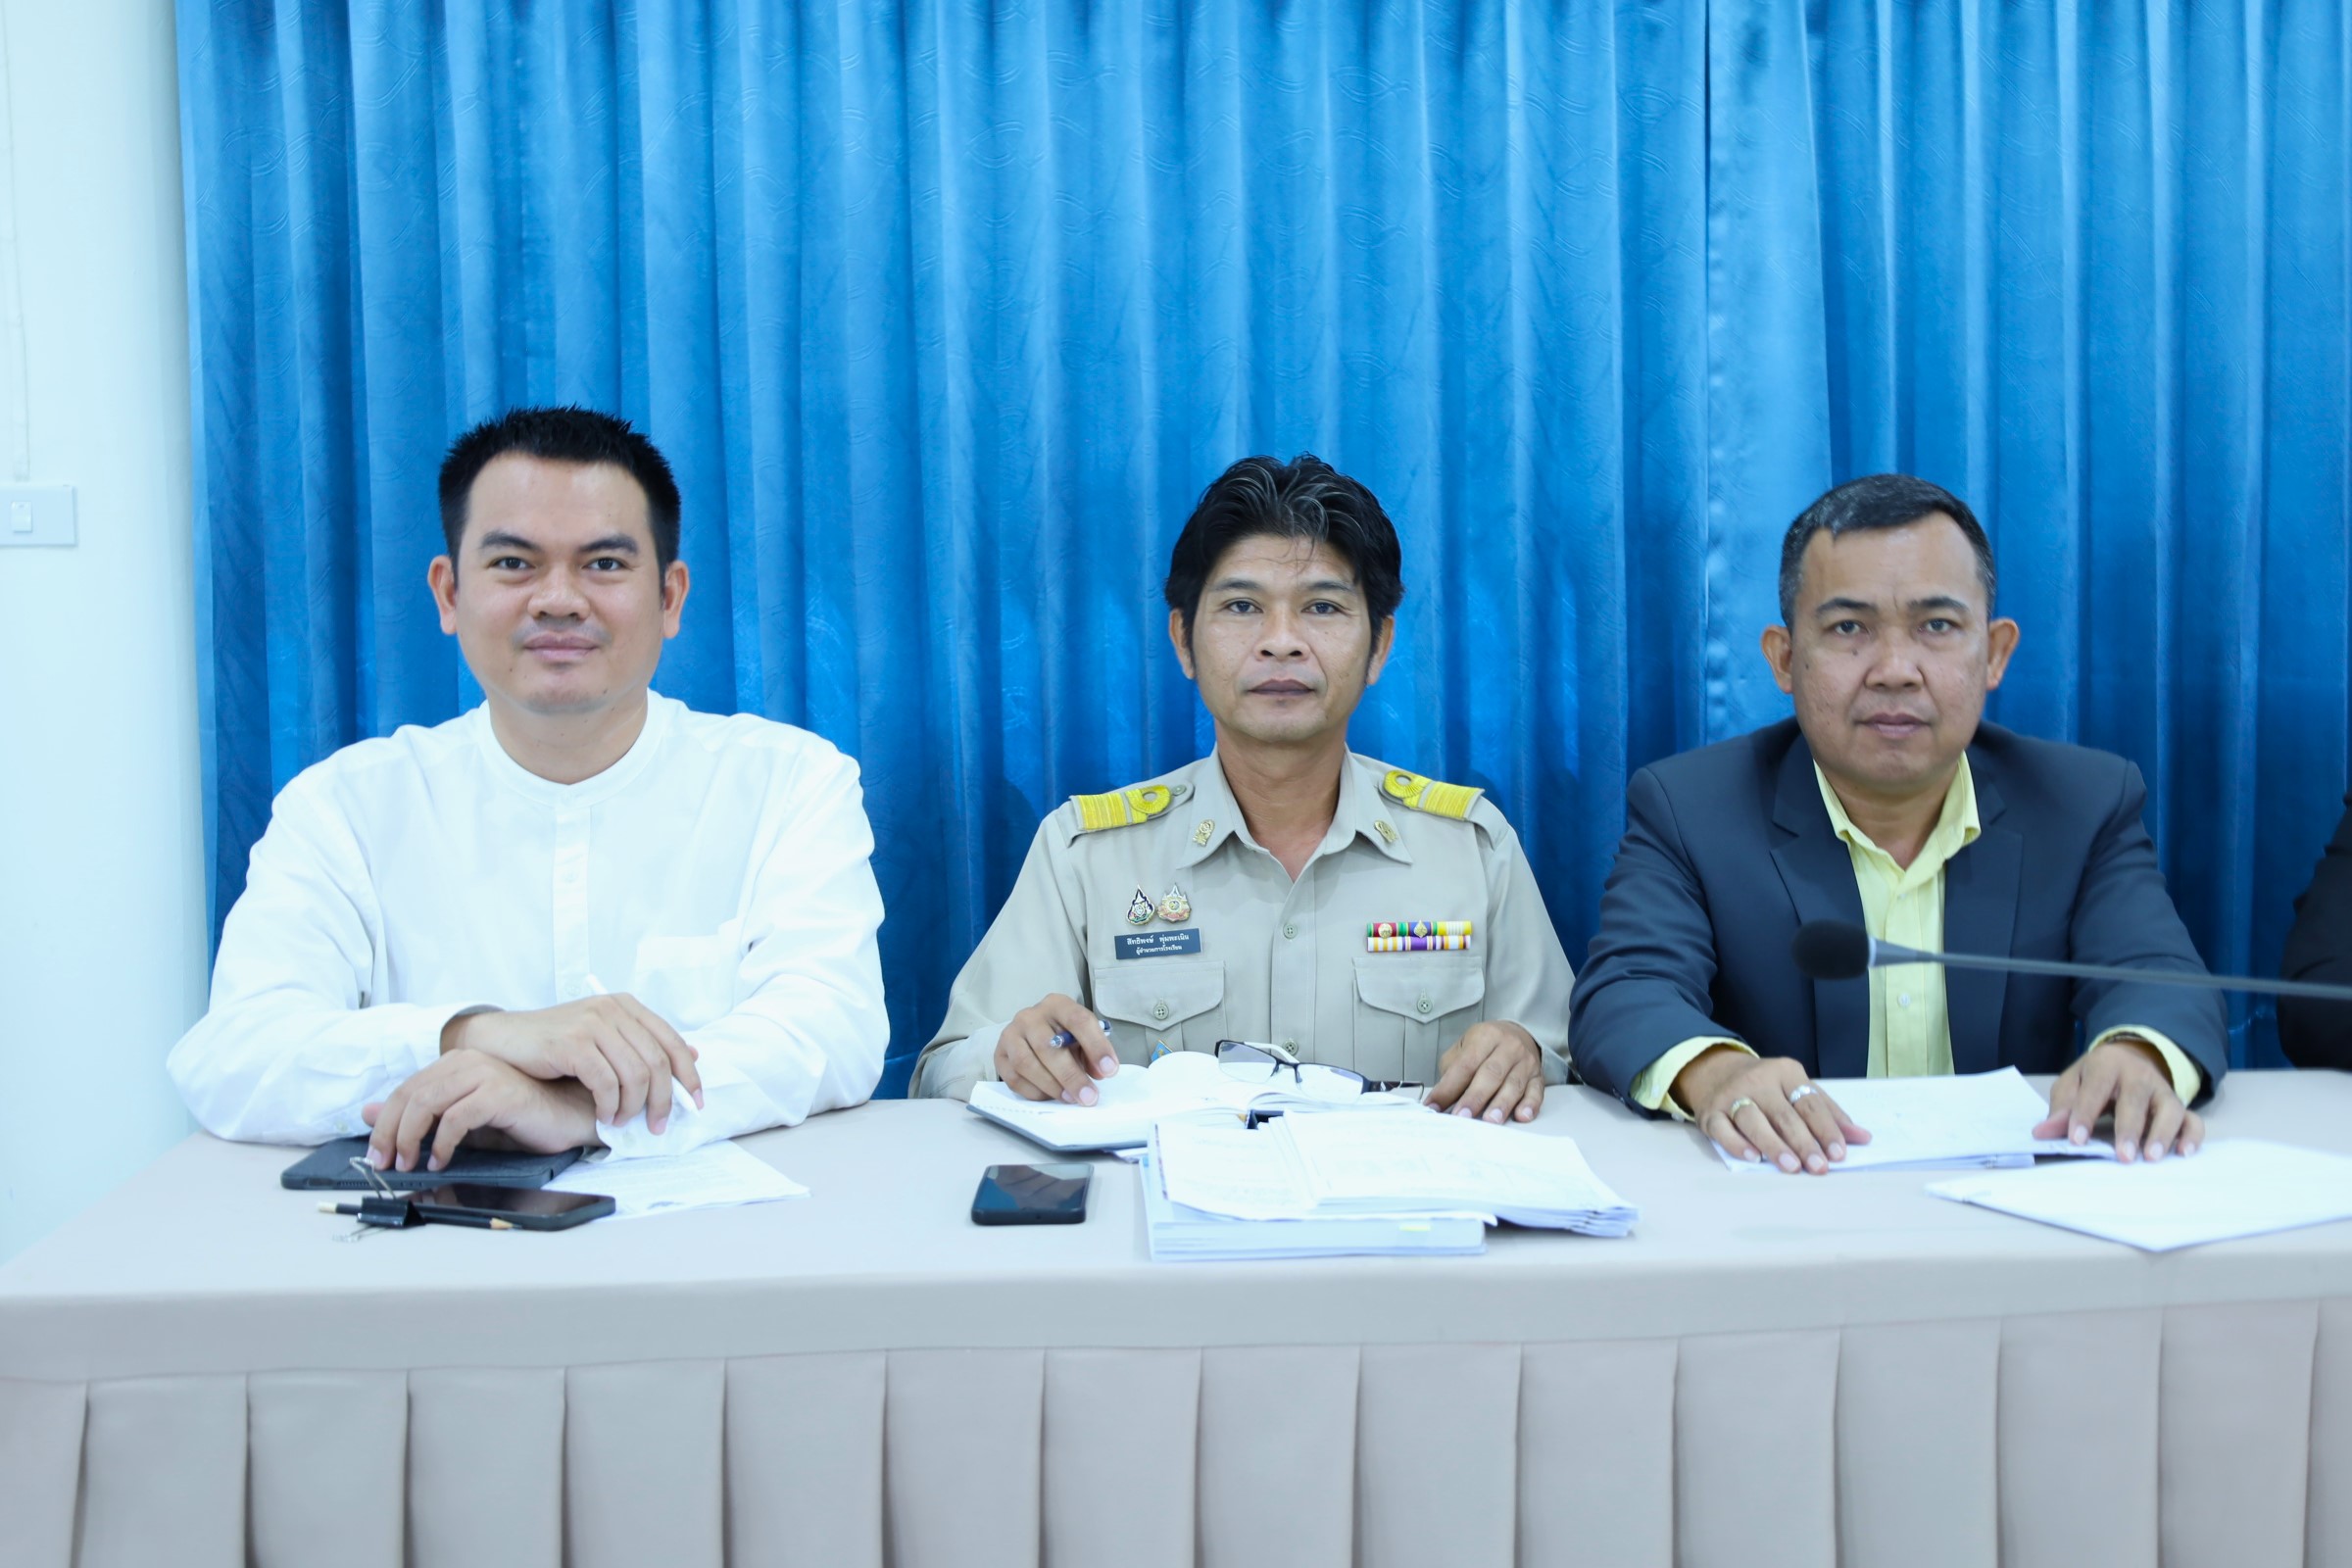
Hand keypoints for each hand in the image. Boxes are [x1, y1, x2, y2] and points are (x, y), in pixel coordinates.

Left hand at [363, 1053, 600, 1171]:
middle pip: (410, 1095)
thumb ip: (421, 1117)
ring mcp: (485, 1074)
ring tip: (409, 1164)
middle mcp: (467, 1062)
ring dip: (411, 1139)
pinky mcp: (499, 1092)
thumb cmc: (519, 1120)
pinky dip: (442, 1144)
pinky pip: (457, 1118)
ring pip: (427, 1103)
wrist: (568, 1118)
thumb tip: (368, 1114)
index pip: (405, 1089)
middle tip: (384, 1164)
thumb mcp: (460, 1121)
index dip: (383, 1123)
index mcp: (456, 1063)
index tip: (376, 1154)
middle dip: (389, 1133)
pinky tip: (442, 1161)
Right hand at [444, 996, 702, 1133]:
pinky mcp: (572, 1043)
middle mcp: (613, 1010)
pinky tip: (604, 1116)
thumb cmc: (553, 1044)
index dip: (689, 1075)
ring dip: (633, 1107)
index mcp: (626, 1006)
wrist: (501, 1041)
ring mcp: (593, 1024)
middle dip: (663, 1100)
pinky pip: (606, 1082)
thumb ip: (640, 1043)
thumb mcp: (602, 1036)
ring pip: (635, 1074)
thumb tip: (693, 1054)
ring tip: (623, 1122)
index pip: (672, 1041)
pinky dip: (610, 1105)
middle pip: (658, 1061)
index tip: (695, 1103)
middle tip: (656, 1125)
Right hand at [996, 994, 1119, 1102]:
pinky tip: (1050, 1096)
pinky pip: (1013, 1078)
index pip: (1078, 1020)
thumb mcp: (1083, 1038)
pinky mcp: (999, 1055)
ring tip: (1070, 1099)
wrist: (1033, 1035)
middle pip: (1048, 1046)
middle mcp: (1030, 1016)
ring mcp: (1010, 1034)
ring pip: (1026, 1063)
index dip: (1096, 1046)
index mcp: (1057, 1004)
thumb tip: (1101, 1073)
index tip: (1110, 1071)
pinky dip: (1034, 1092)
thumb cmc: (1063, 1037)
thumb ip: (1093, 1053)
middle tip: (1088, 1097)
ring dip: (1051, 1086)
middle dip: (1071, 1075)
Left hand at [1426, 1021, 1545, 1121]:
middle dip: (1475, 1097)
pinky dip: (1530, 1105)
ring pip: (1513, 1084)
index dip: (1449, 1087)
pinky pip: (1536, 1091)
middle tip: (1463, 1116)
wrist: (1518, 1034)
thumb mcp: (1464, 1048)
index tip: (1435, 1106)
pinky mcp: (1538, 1077)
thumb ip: (1453, 1071)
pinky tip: (1521, 1116)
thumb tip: (1439, 1100)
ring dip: (1501, 1104)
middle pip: (1491, 1074)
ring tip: (1490, 1121)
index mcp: (1485, 1036)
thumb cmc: (1485, 1047)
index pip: (1465, 1064)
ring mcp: (1526, 1062)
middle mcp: (1508, 1047)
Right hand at [1673, 1046, 1870, 1173]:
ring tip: (1791, 1166)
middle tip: (1818, 1166)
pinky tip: (1754, 1158)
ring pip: (1753, 1120)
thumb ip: (1828, 1112)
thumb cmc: (1766, 1086)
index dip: (1825, 1129)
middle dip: (1803, 1142)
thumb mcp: (1797, 1089)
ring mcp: (1731, 1096)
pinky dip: (1737, 1144)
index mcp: (1785, 1072)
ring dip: (1773, 1145)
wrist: (1713, 1071)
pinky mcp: (1710, 1112)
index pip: (1810, 1103)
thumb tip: (1862, 1138)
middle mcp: (1758, 1081)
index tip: (1838, 1154)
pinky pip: (1723, 1129)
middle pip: (1784, 1114)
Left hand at [2035, 1037, 2201, 1161]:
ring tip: (2151, 1157)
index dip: (2084, 1115)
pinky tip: (2184, 1153)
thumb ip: (2061, 1107)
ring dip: (2163, 1134)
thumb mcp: (2072, 1082)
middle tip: (2122, 1156)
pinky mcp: (2179, 1105)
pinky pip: (2193, 1120)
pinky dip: (2192, 1136)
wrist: (2130, 1057)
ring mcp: (2163, 1090)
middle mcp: (2139, 1075)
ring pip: (2170, 1109)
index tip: (2076, 1140)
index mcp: (2106, 1064)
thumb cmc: (2095, 1077)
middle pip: (2136, 1099)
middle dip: (2129, 1129)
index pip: (2095, 1090)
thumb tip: (2043, 1132)